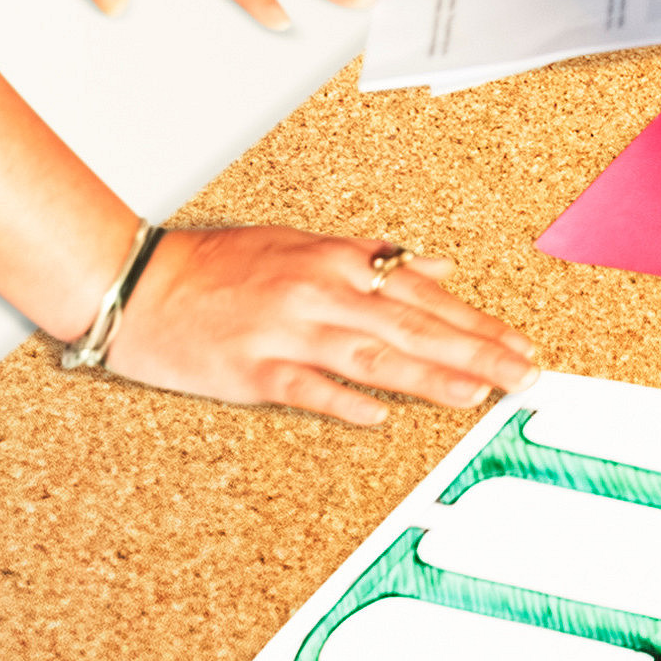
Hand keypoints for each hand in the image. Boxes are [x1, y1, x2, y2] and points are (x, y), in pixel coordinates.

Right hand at [98, 224, 532, 428]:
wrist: (138, 281)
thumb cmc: (217, 266)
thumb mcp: (300, 245)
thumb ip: (372, 258)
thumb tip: (434, 264)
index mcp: (334, 262)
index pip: (423, 294)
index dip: (477, 323)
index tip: (520, 347)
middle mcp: (317, 292)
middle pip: (411, 325)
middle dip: (475, 353)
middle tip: (523, 377)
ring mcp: (285, 331)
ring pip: (370, 355)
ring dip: (427, 376)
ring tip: (476, 394)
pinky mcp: (251, 368)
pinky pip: (305, 387)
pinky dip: (342, 401)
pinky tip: (379, 416)